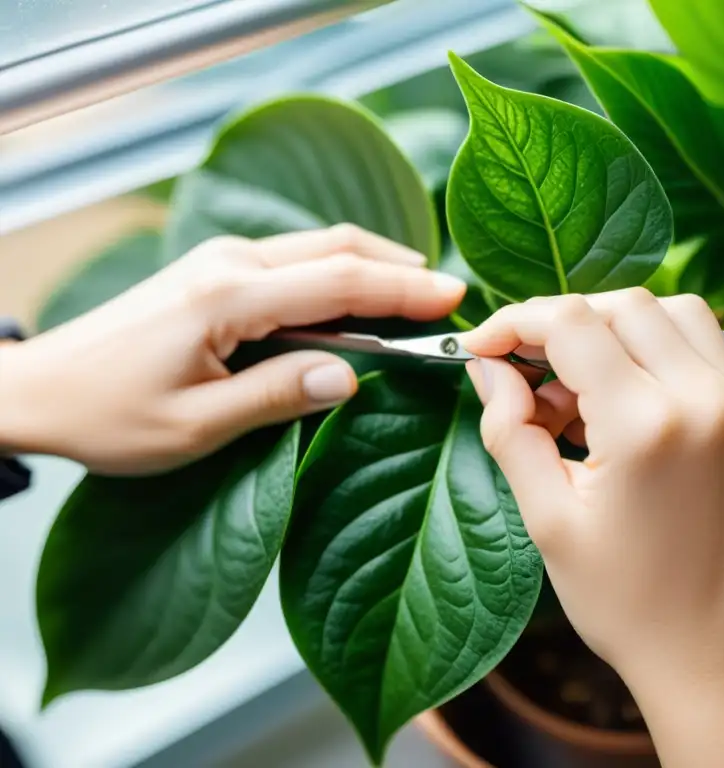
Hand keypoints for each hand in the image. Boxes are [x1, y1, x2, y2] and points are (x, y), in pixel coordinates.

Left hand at [0, 226, 464, 474]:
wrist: (38, 389)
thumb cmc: (107, 415)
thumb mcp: (195, 425)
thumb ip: (277, 396)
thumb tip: (351, 378)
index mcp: (229, 298)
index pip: (341, 283)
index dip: (404, 289)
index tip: (454, 298)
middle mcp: (229, 264)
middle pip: (336, 248)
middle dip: (400, 267)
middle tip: (449, 295)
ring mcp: (220, 261)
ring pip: (317, 248)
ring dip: (371, 266)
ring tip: (417, 294)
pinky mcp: (215, 272)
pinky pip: (294, 262)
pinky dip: (338, 273)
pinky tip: (357, 298)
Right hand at [461, 289, 723, 767]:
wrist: (717, 659)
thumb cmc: (626, 604)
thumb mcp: (549, 521)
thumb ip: (510, 431)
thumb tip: (488, 369)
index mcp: (649, 426)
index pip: (572, 323)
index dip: (515, 323)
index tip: (482, 348)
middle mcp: (709, 399)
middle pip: (623, 304)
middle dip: (562, 322)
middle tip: (527, 372)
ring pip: (674, 311)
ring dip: (616, 328)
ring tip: (579, 389)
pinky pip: (709, 348)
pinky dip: (659, 352)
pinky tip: (627, 403)